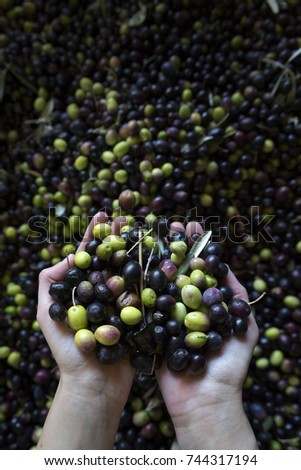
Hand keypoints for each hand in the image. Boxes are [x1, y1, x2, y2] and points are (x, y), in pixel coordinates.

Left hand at [36, 212, 134, 448]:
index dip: (94, 234)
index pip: (89, 256)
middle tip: (126, 216)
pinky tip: (160, 255)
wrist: (96, 385)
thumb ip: (50, 285)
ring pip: (131, 271)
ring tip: (143, 228)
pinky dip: (153, 274)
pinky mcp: (142, 316)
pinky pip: (147, 292)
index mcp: (84, 290)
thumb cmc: (69, 352)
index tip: (101, 214)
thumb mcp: (49, 316)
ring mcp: (124, 303)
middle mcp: (105, 293)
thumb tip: (67, 258)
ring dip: (137, 249)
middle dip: (118, 236)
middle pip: (112, 258)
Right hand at [156, 221, 258, 449]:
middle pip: (177, 271)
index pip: (199, 269)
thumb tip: (228, 269)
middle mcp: (184, 308)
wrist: (203, 400)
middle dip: (173, 247)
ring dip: (154, 260)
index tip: (191, 224)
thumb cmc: (227, 366)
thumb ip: (237, 300)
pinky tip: (131, 265)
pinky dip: (138, 287)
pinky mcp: (150, 332)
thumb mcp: (244, 329)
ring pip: (159, 285)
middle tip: (168, 223)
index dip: (195, 247)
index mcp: (205, 305)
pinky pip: (144, 307)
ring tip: (148, 235)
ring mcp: (166, 318)